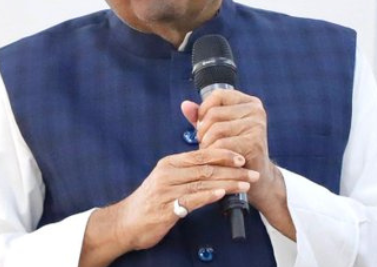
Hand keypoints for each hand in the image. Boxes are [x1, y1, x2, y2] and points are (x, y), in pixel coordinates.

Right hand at [112, 148, 258, 251]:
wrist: (125, 222)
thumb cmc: (150, 202)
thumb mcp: (167, 180)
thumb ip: (188, 172)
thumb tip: (213, 167)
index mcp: (170, 163)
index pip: (201, 154)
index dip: (224, 154)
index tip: (242, 157)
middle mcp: (168, 173)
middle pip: (206, 167)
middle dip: (233, 169)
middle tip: (252, 172)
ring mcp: (166, 191)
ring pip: (203, 182)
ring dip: (227, 182)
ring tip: (245, 184)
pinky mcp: (165, 209)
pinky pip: (191, 199)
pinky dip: (208, 195)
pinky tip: (222, 194)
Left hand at [180, 90, 279, 212]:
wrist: (252, 178)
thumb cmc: (233, 151)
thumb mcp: (217, 130)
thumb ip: (202, 116)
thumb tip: (185, 105)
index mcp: (249, 102)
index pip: (218, 95)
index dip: (203, 109)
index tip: (201, 125)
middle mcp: (256, 110)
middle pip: (214, 113)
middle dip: (203, 131)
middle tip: (204, 144)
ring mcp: (257, 125)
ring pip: (216, 129)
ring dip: (206, 144)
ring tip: (210, 153)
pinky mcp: (254, 143)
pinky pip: (222, 145)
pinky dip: (213, 154)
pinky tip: (216, 161)